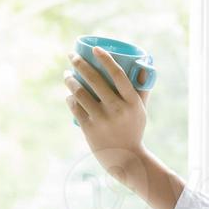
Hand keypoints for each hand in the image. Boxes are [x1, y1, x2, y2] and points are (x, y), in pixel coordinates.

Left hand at [64, 48, 152, 172]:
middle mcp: (117, 108)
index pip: (118, 73)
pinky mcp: (89, 129)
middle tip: (72, 56)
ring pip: (80, 92)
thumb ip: (141, 90)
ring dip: (70, 80)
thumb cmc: (133, 130)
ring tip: (67, 75)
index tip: (94, 48)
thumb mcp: (141, 110)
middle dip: (79, 63)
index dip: (105, 58)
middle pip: (95, 79)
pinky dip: (70, 99)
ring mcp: (102, 119)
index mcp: (132, 101)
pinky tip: (69, 94)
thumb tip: (141, 68)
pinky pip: (75, 108)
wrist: (126, 159)